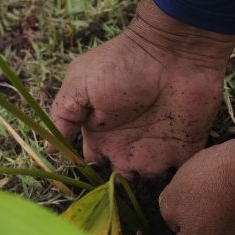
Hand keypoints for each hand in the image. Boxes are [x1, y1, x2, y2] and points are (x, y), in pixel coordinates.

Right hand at [49, 0, 234, 177]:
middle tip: (120, 169)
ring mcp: (155, 148)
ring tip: (143, 163)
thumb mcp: (79, 84)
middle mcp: (126, 144)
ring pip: (146, 181)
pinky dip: (175, 181)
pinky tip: (166, 166)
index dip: (88, 172)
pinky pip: (179, 177)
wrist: (173, 50)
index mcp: (101, 133)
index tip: (89, 172)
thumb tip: (50, 149)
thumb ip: (64, 116)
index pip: (91, 163)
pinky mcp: (183, 149)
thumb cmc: (122, 64)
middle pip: (118, 178)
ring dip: (143, 181)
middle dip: (117, 185)